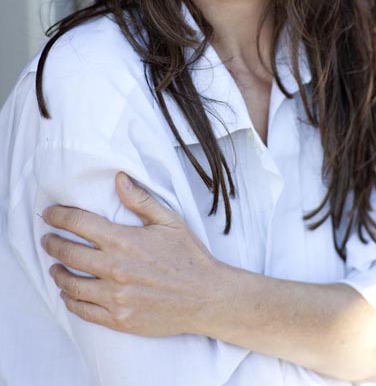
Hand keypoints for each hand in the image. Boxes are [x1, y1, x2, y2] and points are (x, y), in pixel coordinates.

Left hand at [40, 172, 222, 335]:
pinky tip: (68, 293)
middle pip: (69, 254)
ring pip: (71, 284)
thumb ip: (140, 200)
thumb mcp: (169, 221)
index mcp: (125, 241)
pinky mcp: (119, 319)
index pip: (80, 224)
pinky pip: (83, 310)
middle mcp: (116, 269)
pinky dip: (70, 300)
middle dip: (53, 243)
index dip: (60, 216)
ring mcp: (115, 297)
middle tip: (47, 239)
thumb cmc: (189, 256)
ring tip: (54, 266)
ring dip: (58, 273)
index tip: (50, 214)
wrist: (206, 296)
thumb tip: (118, 179)